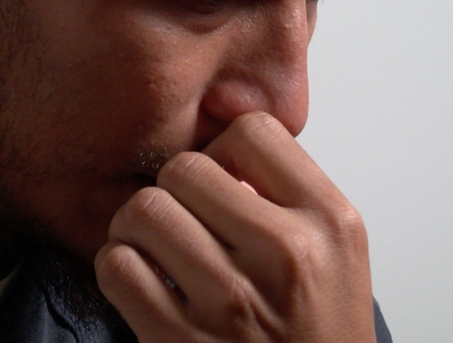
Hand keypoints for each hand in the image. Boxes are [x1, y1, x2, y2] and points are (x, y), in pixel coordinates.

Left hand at [95, 112, 375, 342]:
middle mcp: (286, 254)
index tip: (221, 182)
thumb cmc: (318, 333)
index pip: (253, 131)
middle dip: (173, 190)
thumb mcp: (335, 254)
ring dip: (137, 227)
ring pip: (143, 210)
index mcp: (330, 221)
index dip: (223, 152)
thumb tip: (216, 157)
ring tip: (155, 247)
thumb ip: (287, 196)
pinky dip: (118, 268)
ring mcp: (231, 301)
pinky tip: (142, 281)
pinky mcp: (180, 341)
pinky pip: (116, 266)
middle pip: (184, 168)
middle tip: (182, 219)